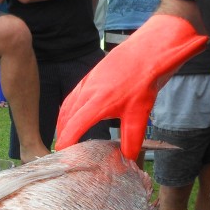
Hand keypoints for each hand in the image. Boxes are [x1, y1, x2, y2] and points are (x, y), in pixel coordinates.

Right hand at [55, 14, 207, 158]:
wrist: (148, 50)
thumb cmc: (145, 79)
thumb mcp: (140, 113)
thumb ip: (132, 138)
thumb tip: (127, 159)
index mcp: (96, 102)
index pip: (73, 127)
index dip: (65, 143)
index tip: (61, 157)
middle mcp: (86, 93)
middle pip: (65, 119)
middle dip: (61, 136)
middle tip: (62, 154)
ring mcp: (86, 83)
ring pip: (66, 108)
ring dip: (63, 124)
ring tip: (65, 139)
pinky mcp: (89, 78)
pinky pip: (72, 98)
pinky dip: (67, 111)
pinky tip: (72, 117)